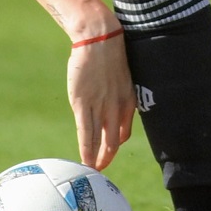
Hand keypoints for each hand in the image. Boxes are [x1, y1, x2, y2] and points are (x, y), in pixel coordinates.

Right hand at [67, 33, 133, 169]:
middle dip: (108, 157)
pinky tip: (84, 162)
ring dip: (96, 159)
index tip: (108, 150)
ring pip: (100, 141)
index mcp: (127, 101)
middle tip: (101, 169)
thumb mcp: (120, 75)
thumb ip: (116, 91)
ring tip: (91, 171)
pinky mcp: (83, 104)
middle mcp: (116, 108)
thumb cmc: (108, 52)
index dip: (116, 143)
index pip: (124, 131)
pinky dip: (86, 151)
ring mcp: (100, 107)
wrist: (99, 38)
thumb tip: (109, 96)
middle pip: (115, 141)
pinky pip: (85, 134)